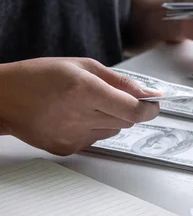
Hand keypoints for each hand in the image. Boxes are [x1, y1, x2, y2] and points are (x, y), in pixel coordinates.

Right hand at [0, 58, 160, 155]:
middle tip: (116, 98)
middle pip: (127, 121)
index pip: (134, 110)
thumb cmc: (38, 77)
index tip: (154, 104)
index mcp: (85, 91)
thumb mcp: (82, 67)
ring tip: (87, 105)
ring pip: (114, 130)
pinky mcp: (67, 149)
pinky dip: (94, 128)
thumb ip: (120, 81)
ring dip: (111, 118)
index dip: (150, 109)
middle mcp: (79, 116)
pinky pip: (96, 140)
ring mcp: (73, 136)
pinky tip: (75, 117)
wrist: (3, 99)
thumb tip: (148, 93)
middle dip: (130, 109)